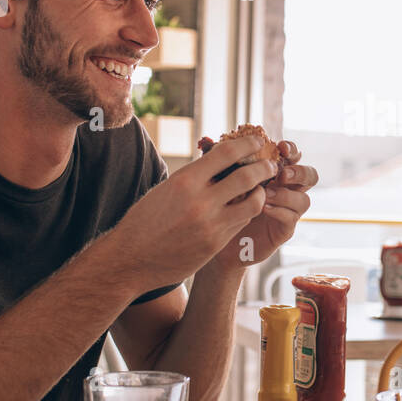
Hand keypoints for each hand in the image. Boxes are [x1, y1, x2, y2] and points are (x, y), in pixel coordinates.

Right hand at [111, 133, 275, 293]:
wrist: (130, 259)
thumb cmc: (145, 220)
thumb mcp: (166, 189)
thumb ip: (195, 176)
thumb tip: (220, 159)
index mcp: (186, 180)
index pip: (227, 153)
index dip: (247, 144)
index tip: (257, 140)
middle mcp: (201, 201)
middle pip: (247, 176)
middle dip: (264, 167)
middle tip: (271, 164)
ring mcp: (211, 225)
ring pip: (253, 203)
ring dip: (262, 193)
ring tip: (262, 188)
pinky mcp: (215, 244)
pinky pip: (241, 223)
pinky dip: (247, 212)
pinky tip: (245, 208)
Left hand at [209, 139, 317, 272]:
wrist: (220, 239)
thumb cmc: (223, 205)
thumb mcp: (226, 181)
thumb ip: (229, 163)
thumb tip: (217, 143)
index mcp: (276, 173)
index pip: (293, 157)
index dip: (292, 150)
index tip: (281, 147)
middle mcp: (287, 190)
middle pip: (310, 176)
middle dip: (299, 172)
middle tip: (282, 174)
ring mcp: (288, 210)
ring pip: (304, 199)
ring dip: (286, 195)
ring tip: (266, 194)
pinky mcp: (284, 229)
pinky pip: (291, 218)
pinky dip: (279, 211)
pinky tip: (263, 208)